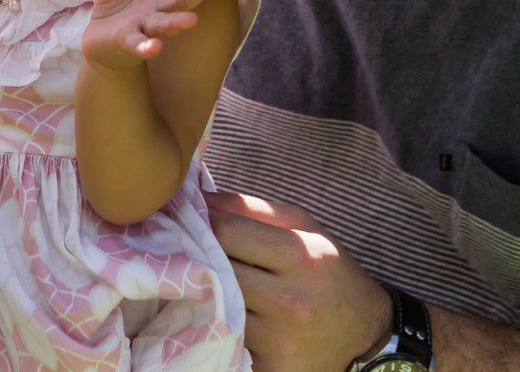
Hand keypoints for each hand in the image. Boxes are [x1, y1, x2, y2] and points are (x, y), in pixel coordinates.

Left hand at [80, 0, 219, 68]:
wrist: (102, 46)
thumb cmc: (115, 13)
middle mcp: (155, 11)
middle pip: (178, 0)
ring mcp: (143, 28)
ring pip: (163, 24)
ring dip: (177, 22)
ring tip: (192, 20)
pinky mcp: (127, 42)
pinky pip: (138, 43)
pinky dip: (146, 46)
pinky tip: (154, 47)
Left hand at [204, 191, 392, 371]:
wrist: (368, 337)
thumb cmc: (329, 271)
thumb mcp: (304, 228)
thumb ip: (250, 208)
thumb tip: (198, 195)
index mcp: (302, 258)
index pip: (228, 232)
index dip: (201, 220)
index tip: (188, 216)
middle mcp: (291, 301)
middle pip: (216, 269)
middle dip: (196, 254)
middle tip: (180, 245)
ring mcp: (279, 340)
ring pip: (215, 306)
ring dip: (201, 290)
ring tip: (197, 277)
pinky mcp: (269, 369)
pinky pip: (225, 339)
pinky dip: (214, 323)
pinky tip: (213, 310)